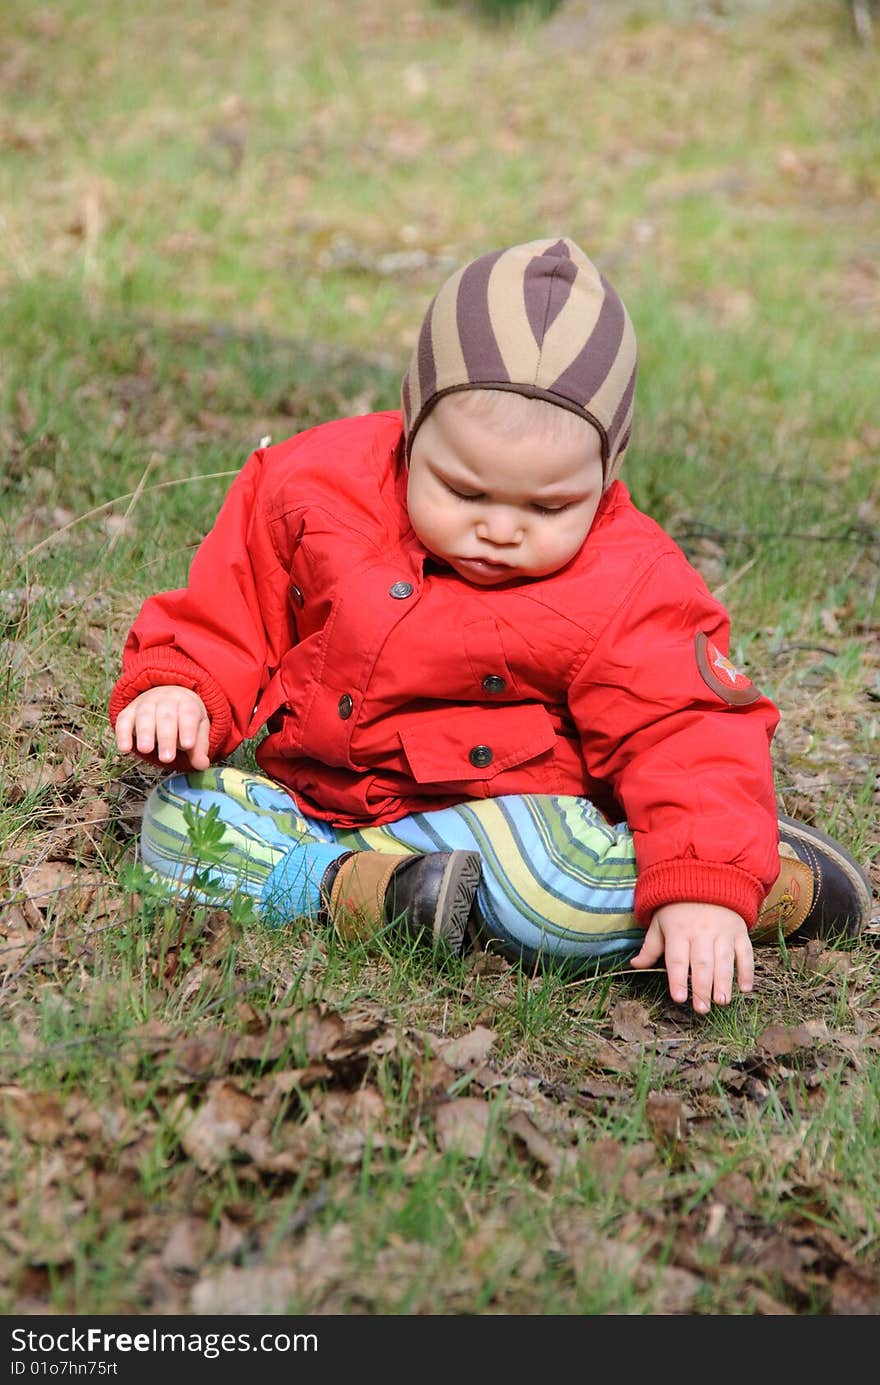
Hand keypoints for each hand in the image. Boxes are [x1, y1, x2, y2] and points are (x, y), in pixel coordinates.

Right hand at [114, 686, 210, 770]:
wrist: (166, 695)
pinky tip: (124, 749)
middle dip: (166, 738)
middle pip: (166, 717)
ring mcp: (145, 704)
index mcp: (187, 703)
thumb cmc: (184, 719)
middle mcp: (166, 700)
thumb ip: (200, 747)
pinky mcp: (129, 711)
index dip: (188, 729)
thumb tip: (202, 764)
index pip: (189, 714)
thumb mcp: (198, 729)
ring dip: (145, 733)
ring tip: (146, 750)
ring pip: (145, 716)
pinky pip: (123, 720)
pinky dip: (122, 734)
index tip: (188, 745)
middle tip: (167, 758)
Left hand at [629, 901, 753, 1013]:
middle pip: (702, 963)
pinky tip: (745, 989)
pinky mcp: (739, 932)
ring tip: (721, 1002)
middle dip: (702, 987)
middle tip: (702, 1008)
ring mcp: (723, 932)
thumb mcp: (660, 922)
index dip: (677, 980)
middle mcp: (701, 932)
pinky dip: (747, 971)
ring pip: (724, 960)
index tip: (679, 999)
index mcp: (679, 931)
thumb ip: (650, 947)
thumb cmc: (678, 907)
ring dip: (724, 982)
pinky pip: (745, 953)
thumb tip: (634, 965)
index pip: (677, 959)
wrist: (706, 880)